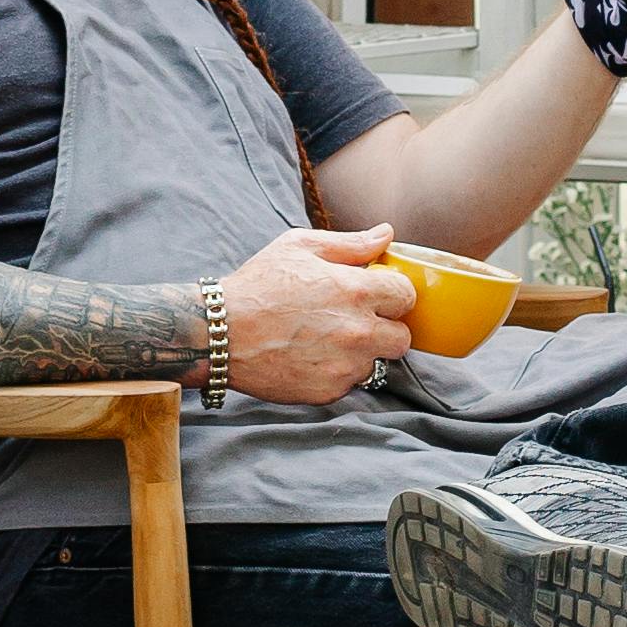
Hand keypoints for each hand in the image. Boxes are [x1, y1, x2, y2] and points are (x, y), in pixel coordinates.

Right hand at [218, 221, 419, 407]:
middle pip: (402, 338)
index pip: (407, 295)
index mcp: (355, 291)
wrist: (220, 333)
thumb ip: (350, 244)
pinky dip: (337, 372)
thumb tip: (386, 234)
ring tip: (326, 339)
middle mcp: (357, 332)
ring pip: (376, 362)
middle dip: (386, 328)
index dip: (393, 293)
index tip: (376, 294)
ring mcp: (344, 366)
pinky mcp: (328, 392)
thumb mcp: (300, 247)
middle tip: (357, 320)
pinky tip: (310, 356)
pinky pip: (349, 383)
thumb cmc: (258, 285)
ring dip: (361, 352)